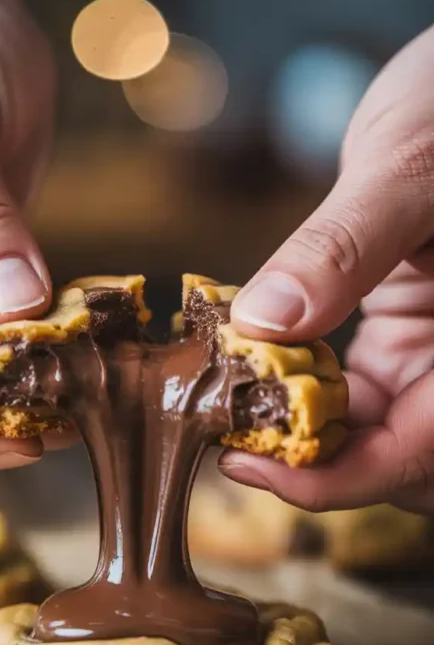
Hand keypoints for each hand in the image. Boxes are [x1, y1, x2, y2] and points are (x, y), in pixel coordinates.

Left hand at [222, 25, 433, 514]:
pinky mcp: (403, 349)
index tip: (252, 466)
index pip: (422, 452)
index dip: (341, 478)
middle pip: (404, 468)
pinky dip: (302, 396)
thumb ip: (344, 246)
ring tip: (233, 404)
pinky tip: (253, 369)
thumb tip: (264, 321)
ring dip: (305, 437)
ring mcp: (433, 363)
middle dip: (322, 468)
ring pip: (375, 442)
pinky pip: (355, 401)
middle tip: (231, 437)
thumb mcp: (409, 166)